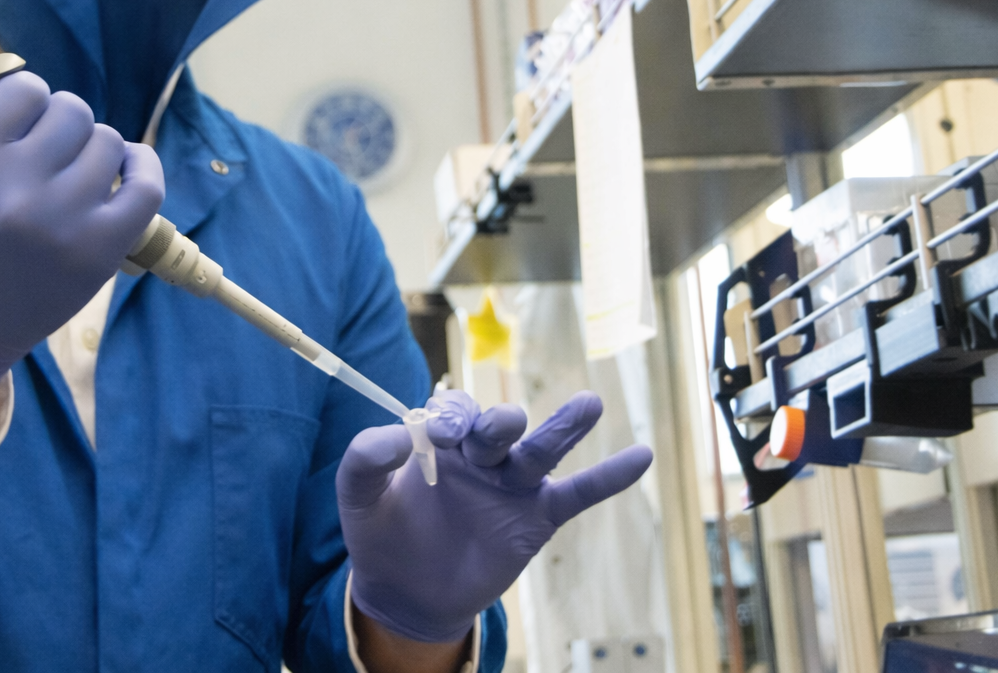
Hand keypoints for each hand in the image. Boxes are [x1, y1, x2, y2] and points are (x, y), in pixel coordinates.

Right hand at [0, 72, 163, 396]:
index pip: (24, 90)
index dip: (24, 99)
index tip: (18, 121)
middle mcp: (18, 193)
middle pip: (71, 111)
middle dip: (58, 121)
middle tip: (45, 147)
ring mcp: (65, 222)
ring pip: (108, 142)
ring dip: (93, 146)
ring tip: (72, 167)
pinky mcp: (101, 250)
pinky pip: (146, 186)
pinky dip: (142, 167)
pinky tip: (124, 168)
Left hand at [338, 390, 652, 643]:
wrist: (406, 593)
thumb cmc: (381, 535)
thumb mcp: (357, 496)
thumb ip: (366, 458)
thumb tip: (397, 434)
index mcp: (439, 440)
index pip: (453, 414)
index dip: (451, 418)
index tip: (442, 434)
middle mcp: (480, 454)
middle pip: (498, 427)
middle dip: (500, 423)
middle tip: (502, 424)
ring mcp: (511, 484)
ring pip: (541, 450)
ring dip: (564, 427)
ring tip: (588, 404)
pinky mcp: (536, 518)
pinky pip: (577, 493)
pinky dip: (609, 477)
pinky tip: (640, 457)